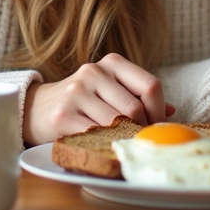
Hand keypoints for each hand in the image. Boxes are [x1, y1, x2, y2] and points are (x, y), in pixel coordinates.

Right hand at [22, 53, 174, 145]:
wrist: (37, 108)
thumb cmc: (83, 101)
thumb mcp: (111, 90)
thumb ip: (139, 97)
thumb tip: (171, 111)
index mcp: (112, 63)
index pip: (151, 85)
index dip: (159, 111)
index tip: (156, 127)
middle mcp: (94, 72)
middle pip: (135, 108)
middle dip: (141, 130)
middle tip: (139, 141)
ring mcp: (76, 92)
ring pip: (116, 124)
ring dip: (122, 139)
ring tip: (121, 144)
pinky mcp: (63, 115)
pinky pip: (95, 135)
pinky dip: (103, 145)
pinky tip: (102, 146)